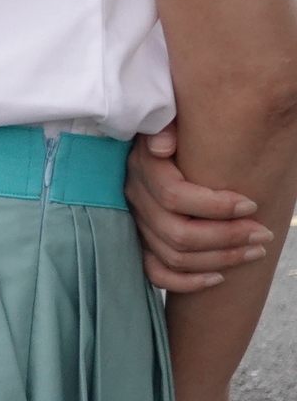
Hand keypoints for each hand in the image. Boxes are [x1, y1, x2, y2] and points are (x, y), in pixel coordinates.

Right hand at [129, 124, 272, 291]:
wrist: (160, 145)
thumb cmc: (178, 131)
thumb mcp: (170, 117)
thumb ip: (167, 124)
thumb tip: (164, 146)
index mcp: (143, 169)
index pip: (175, 197)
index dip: (216, 206)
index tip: (251, 204)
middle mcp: (136, 199)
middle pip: (178, 234)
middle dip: (228, 237)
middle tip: (264, 234)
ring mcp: (137, 223)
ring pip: (174, 256)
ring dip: (220, 259)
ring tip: (255, 251)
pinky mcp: (141, 242)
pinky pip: (157, 274)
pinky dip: (188, 282)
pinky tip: (218, 278)